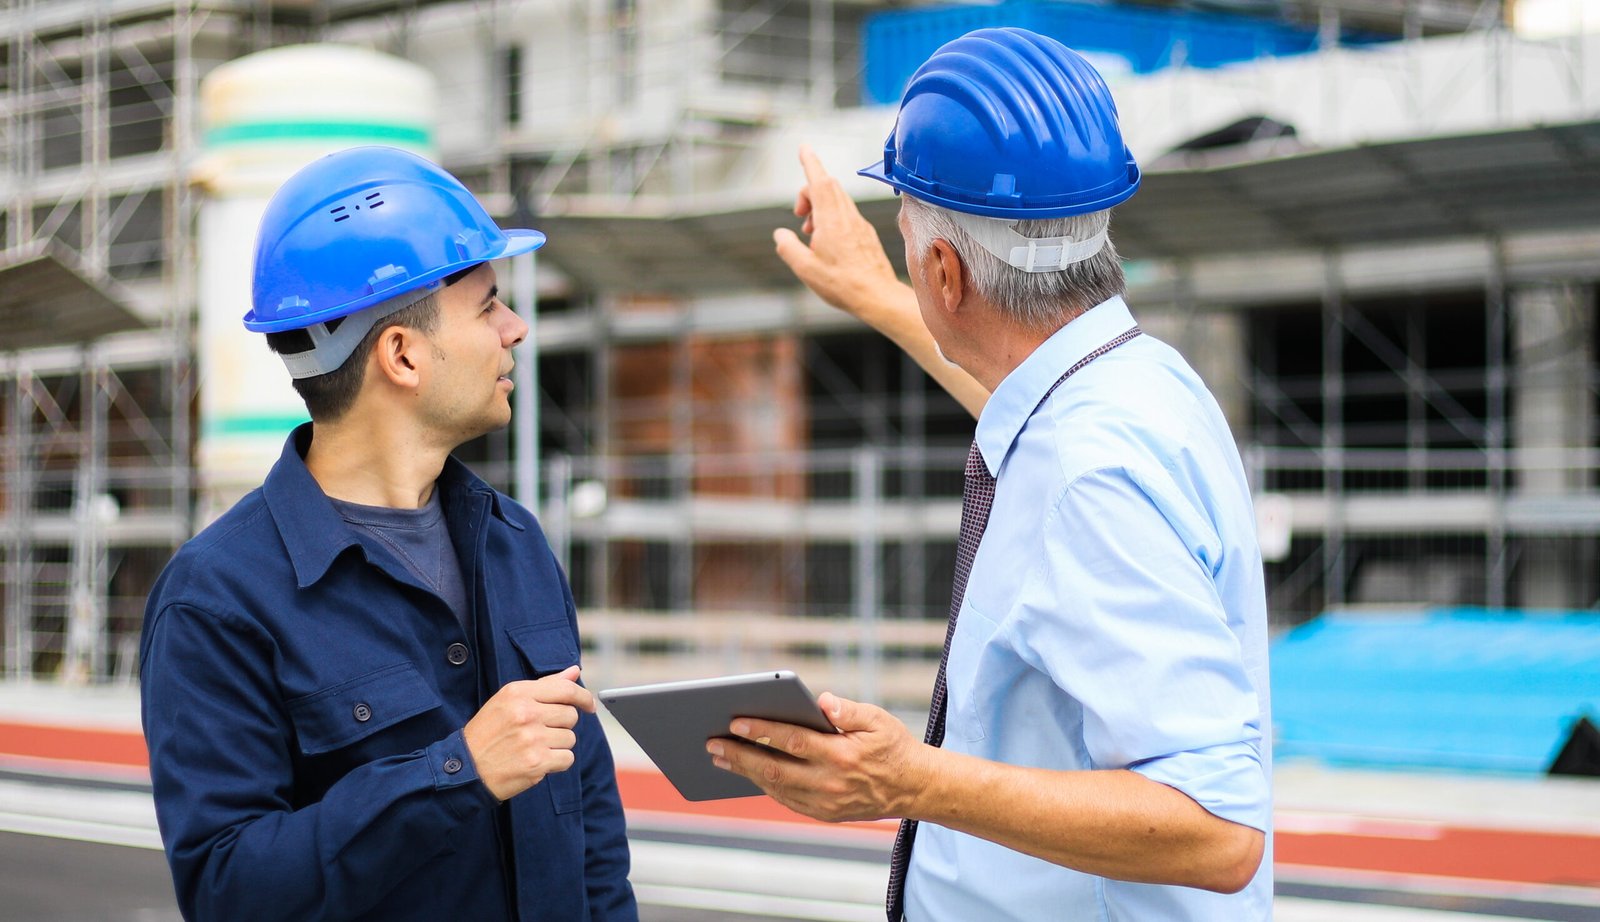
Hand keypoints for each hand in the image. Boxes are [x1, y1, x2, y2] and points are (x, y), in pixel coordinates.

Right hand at [463, 665, 594, 801]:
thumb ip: (544, 685)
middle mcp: (526, 713)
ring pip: (570, 738)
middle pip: (570, 715)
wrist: (466, 768)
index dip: (583, 697)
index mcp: (518, 693)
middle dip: (561, 725)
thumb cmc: (488, 732)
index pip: (565, 689)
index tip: (589, 705)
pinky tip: (537, 761)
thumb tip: (574, 671)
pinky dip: (557, 762)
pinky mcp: (537, 762)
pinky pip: (567, 758)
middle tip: (540, 732)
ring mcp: (532, 738)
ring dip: (557, 745)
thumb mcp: (507, 701)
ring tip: (533, 747)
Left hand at [706, 692, 929, 822]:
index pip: (792, 741)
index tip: (735, 721)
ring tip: (720, 756)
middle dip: (739, 755)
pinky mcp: (823, 813)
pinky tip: (747, 771)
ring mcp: (825, 803)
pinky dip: (764, 785)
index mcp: (841, 756)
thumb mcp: (877, 719)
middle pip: (774, 769)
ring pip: (776, 787)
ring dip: (745, 772)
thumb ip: (847, 710)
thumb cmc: (892, 746)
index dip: (761, 731)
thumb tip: (820, 701)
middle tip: (711, 742)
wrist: (914, 787)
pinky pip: (785, 799)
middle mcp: (830, 783)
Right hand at [773, 145, 911, 326]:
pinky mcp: (866, 234)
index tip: (804, 148)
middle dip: (808, 191)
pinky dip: (831, 217)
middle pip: (828, 186)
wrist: (877, 296)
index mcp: (831, 221)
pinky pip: (846, 214)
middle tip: (798, 214)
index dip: (810, 162)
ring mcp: (859, 224)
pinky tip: (826, 242)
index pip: (820, 181)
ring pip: (837, 200)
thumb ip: (788, 247)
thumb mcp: (805, 269)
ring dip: (819, 206)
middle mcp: (847, 217)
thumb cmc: (842, 284)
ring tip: (810, 233)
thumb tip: (780, 234)